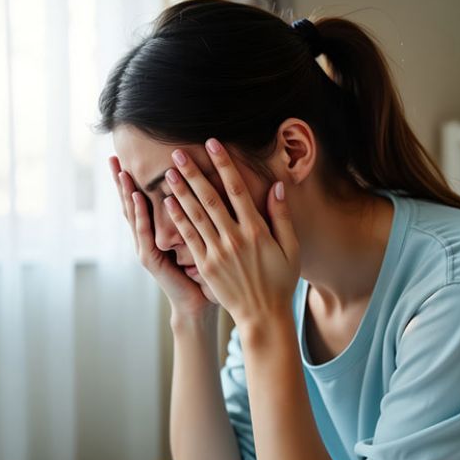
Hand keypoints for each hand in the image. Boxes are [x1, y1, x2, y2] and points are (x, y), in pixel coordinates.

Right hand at [108, 155, 216, 317]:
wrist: (200, 303)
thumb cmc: (205, 270)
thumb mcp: (201, 236)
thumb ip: (198, 214)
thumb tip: (209, 184)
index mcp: (158, 231)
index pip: (143, 199)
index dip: (135, 179)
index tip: (128, 155)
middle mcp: (148, 238)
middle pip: (130, 203)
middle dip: (121, 181)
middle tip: (113, 156)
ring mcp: (146, 248)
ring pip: (133, 215)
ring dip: (126, 192)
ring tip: (120, 170)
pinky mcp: (151, 260)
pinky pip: (144, 232)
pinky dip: (140, 214)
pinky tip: (137, 197)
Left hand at [162, 138, 299, 327]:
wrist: (262, 315)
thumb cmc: (280, 281)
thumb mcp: (291, 248)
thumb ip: (282, 216)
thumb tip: (277, 186)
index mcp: (256, 231)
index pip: (237, 190)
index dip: (223, 165)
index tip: (212, 145)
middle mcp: (234, 238)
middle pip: (210, 199)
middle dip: (193, 174)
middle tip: (178, 153)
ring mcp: (217, 252)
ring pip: (195, 216)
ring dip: (180, 192)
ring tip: (168, 172)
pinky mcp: (205, 265)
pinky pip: (188, 237)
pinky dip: (178, 219)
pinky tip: (168, 203)